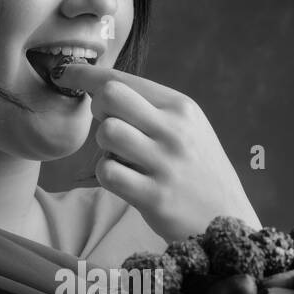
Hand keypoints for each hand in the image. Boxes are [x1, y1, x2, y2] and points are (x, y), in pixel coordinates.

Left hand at [54, 60, 260, 242]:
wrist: (227, 219)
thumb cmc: (197, 170)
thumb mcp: (188, 128)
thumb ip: (151, 108)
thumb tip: (100, 88)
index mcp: (181, 107)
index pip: (122, 78)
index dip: (85, 74)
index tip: (66, 73)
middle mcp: (175, 130)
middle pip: (111, 95)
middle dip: (97, 108)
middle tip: (107, 125)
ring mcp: (165, 163)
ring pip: (107, 133)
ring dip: (103, 146)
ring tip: (121, 156)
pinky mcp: (154, 196)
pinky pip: (108, 172)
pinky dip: (106, 174)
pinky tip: (124, 180)